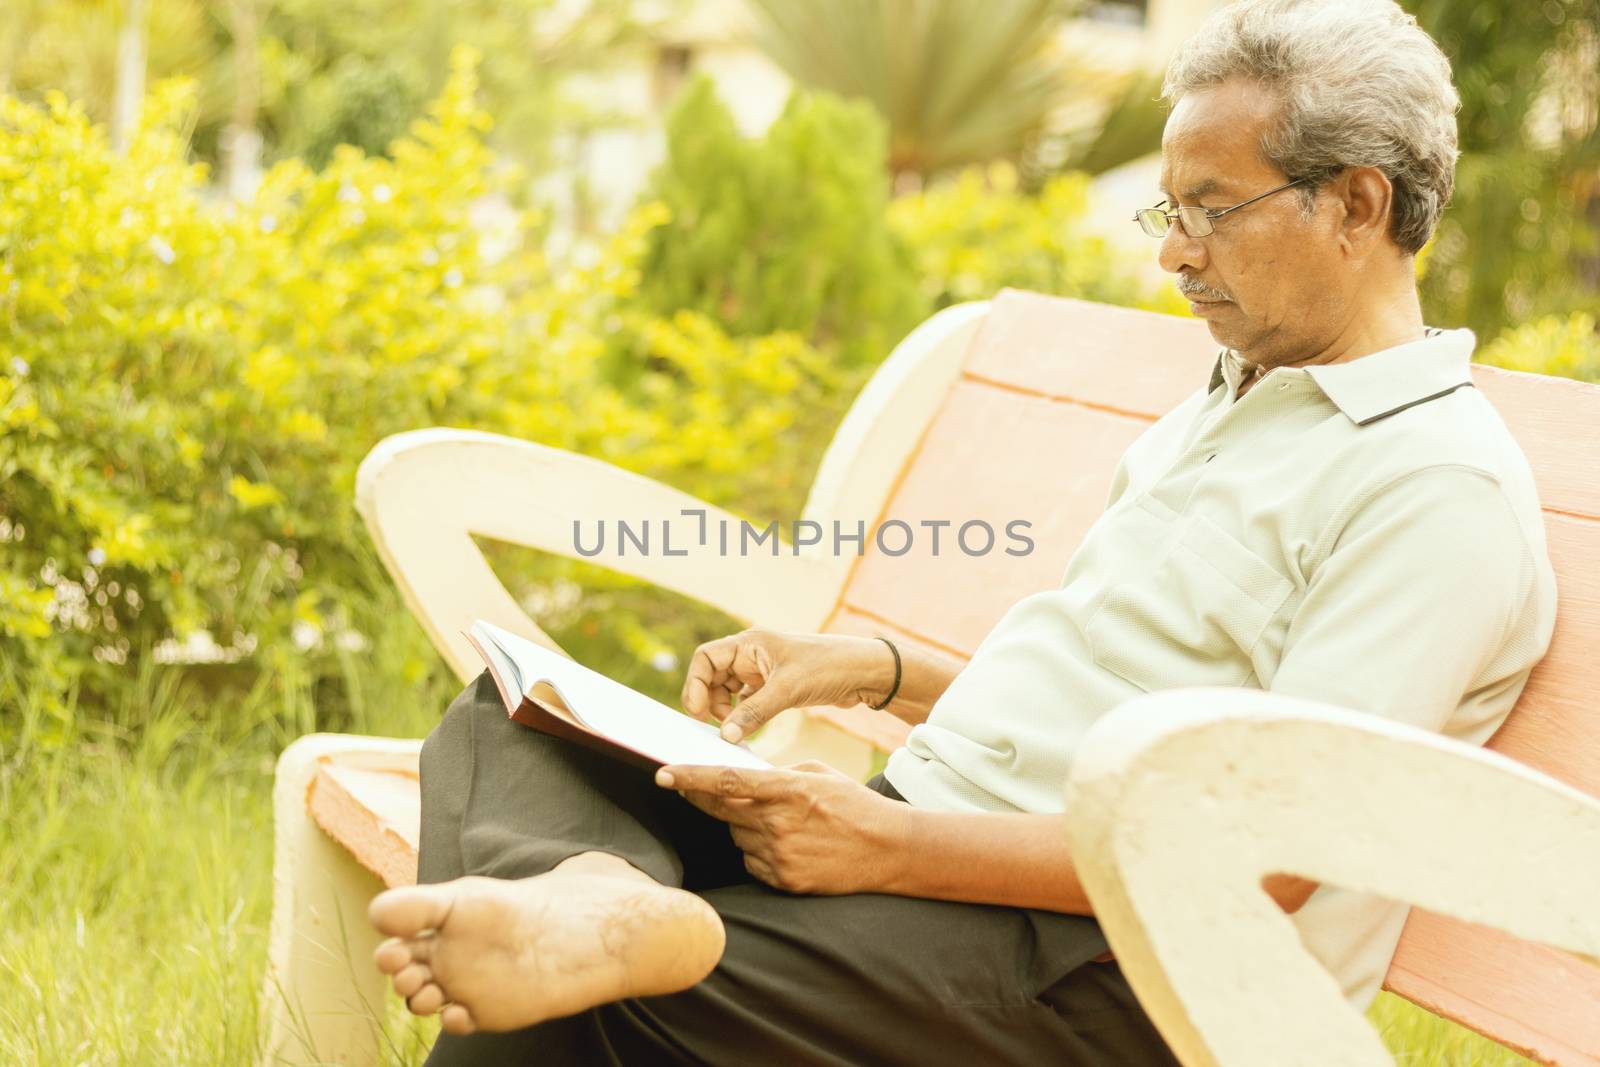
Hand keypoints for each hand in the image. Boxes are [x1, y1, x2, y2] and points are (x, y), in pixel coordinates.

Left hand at [656, 761, 907, 894]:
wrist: (888, 850)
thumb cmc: (852, 804)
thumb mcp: (817, 774)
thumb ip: (776, 774)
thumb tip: (739, 777)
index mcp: (787, 789)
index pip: (726, 782)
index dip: (690, 779)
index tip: (662, 774)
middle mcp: (778, 823)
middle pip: (722, 811)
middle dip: (708, 800)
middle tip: (695, 791)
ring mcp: (779, 855)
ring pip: (737, 837)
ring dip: (747, 828)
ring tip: (784, 825)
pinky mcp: (783, 880)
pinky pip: (752, 862)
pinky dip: (760, 853)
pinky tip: (790, 847)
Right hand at [680, 629, 896, 742]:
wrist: (865, 673)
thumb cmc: (828, 667)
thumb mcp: (787, 690)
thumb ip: (753, 713)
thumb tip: (725, 736)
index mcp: (750, 643)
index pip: (705, 658)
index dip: (694, 684)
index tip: (698, 713)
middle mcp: (752, 655)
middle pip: (712, 677)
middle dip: (709, 702)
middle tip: (718, 728)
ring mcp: (762, 672)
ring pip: (727, 692)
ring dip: (725, 712)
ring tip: (734, 732)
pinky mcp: (774, 688)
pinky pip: (746, 703)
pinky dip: (742, 717)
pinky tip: (746, 734)